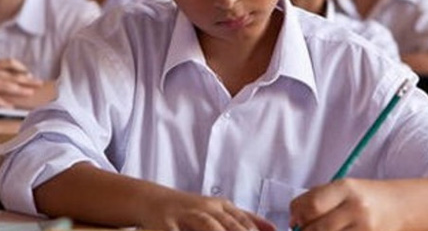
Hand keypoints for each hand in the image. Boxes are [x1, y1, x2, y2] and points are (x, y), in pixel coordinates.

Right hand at [0, 59, 41, 106]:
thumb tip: (2, 77)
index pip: (8, 62)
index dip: (20, 67)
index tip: (29, 72)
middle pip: (11, 75)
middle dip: (27, 79)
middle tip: (40, 83)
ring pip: (4, 85)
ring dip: (19, 89)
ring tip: (30, 93)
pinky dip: (1, 102)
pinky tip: (10, 106)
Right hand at [143, 190, 275, 230]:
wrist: (153, 200)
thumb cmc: (191, 209)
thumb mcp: (219, 210)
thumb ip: (246, 218)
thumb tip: (274, 229)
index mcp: (220, 206)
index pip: (243, 222)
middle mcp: (205, 209)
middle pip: (228, 226)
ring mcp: (186, 216)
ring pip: (207, 227)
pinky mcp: (166, 225)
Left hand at [290, 179, 399, 230]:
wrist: (401, 206)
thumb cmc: (365, 196)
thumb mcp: (342, 189)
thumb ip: (316, 199)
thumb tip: (293, 221)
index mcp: (346, 188)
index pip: (312, 204)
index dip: (297, 214)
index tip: (295, 219)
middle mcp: (356, 208)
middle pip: (317, 228)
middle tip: (305, 229)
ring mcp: (364, 228)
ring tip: (321, 230)